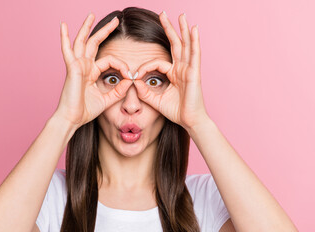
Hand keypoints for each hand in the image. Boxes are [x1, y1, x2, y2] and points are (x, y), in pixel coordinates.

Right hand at [54, 13, 132, 126]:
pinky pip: (67, 50)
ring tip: (91, 14)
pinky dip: (64, 38)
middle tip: (116, 21)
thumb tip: (130, 81)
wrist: (72, 119)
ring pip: (82, 42)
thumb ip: (118, 91)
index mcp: (91, 72)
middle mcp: (84, 66)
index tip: (129, 74)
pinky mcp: (72, 68)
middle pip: (94, 43)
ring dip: (87, 27)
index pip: (109, 60)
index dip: (121, 65)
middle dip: (105, 31)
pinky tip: (63, 26)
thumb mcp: (107, 100)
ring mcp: (77, 66)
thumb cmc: (86, 110)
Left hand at [133, 12, 209, 130]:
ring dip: (183, 29)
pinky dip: (195, 41)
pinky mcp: (194, 73)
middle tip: (163, 14)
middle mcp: (182, 69)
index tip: (134, 74)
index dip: (145, 66)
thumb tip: (134, 83)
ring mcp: (189, 69)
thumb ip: (145, 92)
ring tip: (181, 16)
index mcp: (174, 74)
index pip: (157, 62)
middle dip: (169, 29)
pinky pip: (195, 54)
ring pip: (186, 45)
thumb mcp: (156, 101)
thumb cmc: (176, 112)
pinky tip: (194, 29)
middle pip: (175, 44)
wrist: (189, 121)